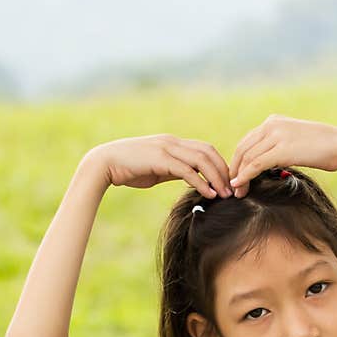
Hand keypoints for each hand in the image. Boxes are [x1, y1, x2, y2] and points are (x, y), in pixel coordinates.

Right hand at [86, 134, 233, 197]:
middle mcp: (172, 142)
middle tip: (232, 190)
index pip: (205, 149)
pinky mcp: (160, 159)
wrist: (104, 164)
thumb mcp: (157, 170)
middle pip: (208, 152)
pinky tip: (208, 194)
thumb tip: (191, 180)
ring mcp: (167, 148)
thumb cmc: (129, 169)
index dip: (219, 165)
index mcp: (173, 143)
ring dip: (216, 177)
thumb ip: (174, 171)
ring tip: (224, 194)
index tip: (226, 183)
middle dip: (223, 171)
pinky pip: (187, 171)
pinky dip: (201, 182)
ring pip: (201, 160)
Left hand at [228, 114, 336, 197]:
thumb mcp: (296, 142)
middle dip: (235, 169)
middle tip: (232, 187)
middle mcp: (271, 125)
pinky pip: (255, 164)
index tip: (237, 177)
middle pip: (242, 148)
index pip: (247, 141)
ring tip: (237, 192)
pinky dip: (245, 176)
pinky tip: (240, 186)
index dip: (238, 161)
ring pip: (247, 157)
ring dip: (238, 176)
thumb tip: (269, 163)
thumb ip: (280, 147)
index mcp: (273, 121)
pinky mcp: (281, 150)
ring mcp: (276, 135)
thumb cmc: (324, 148)